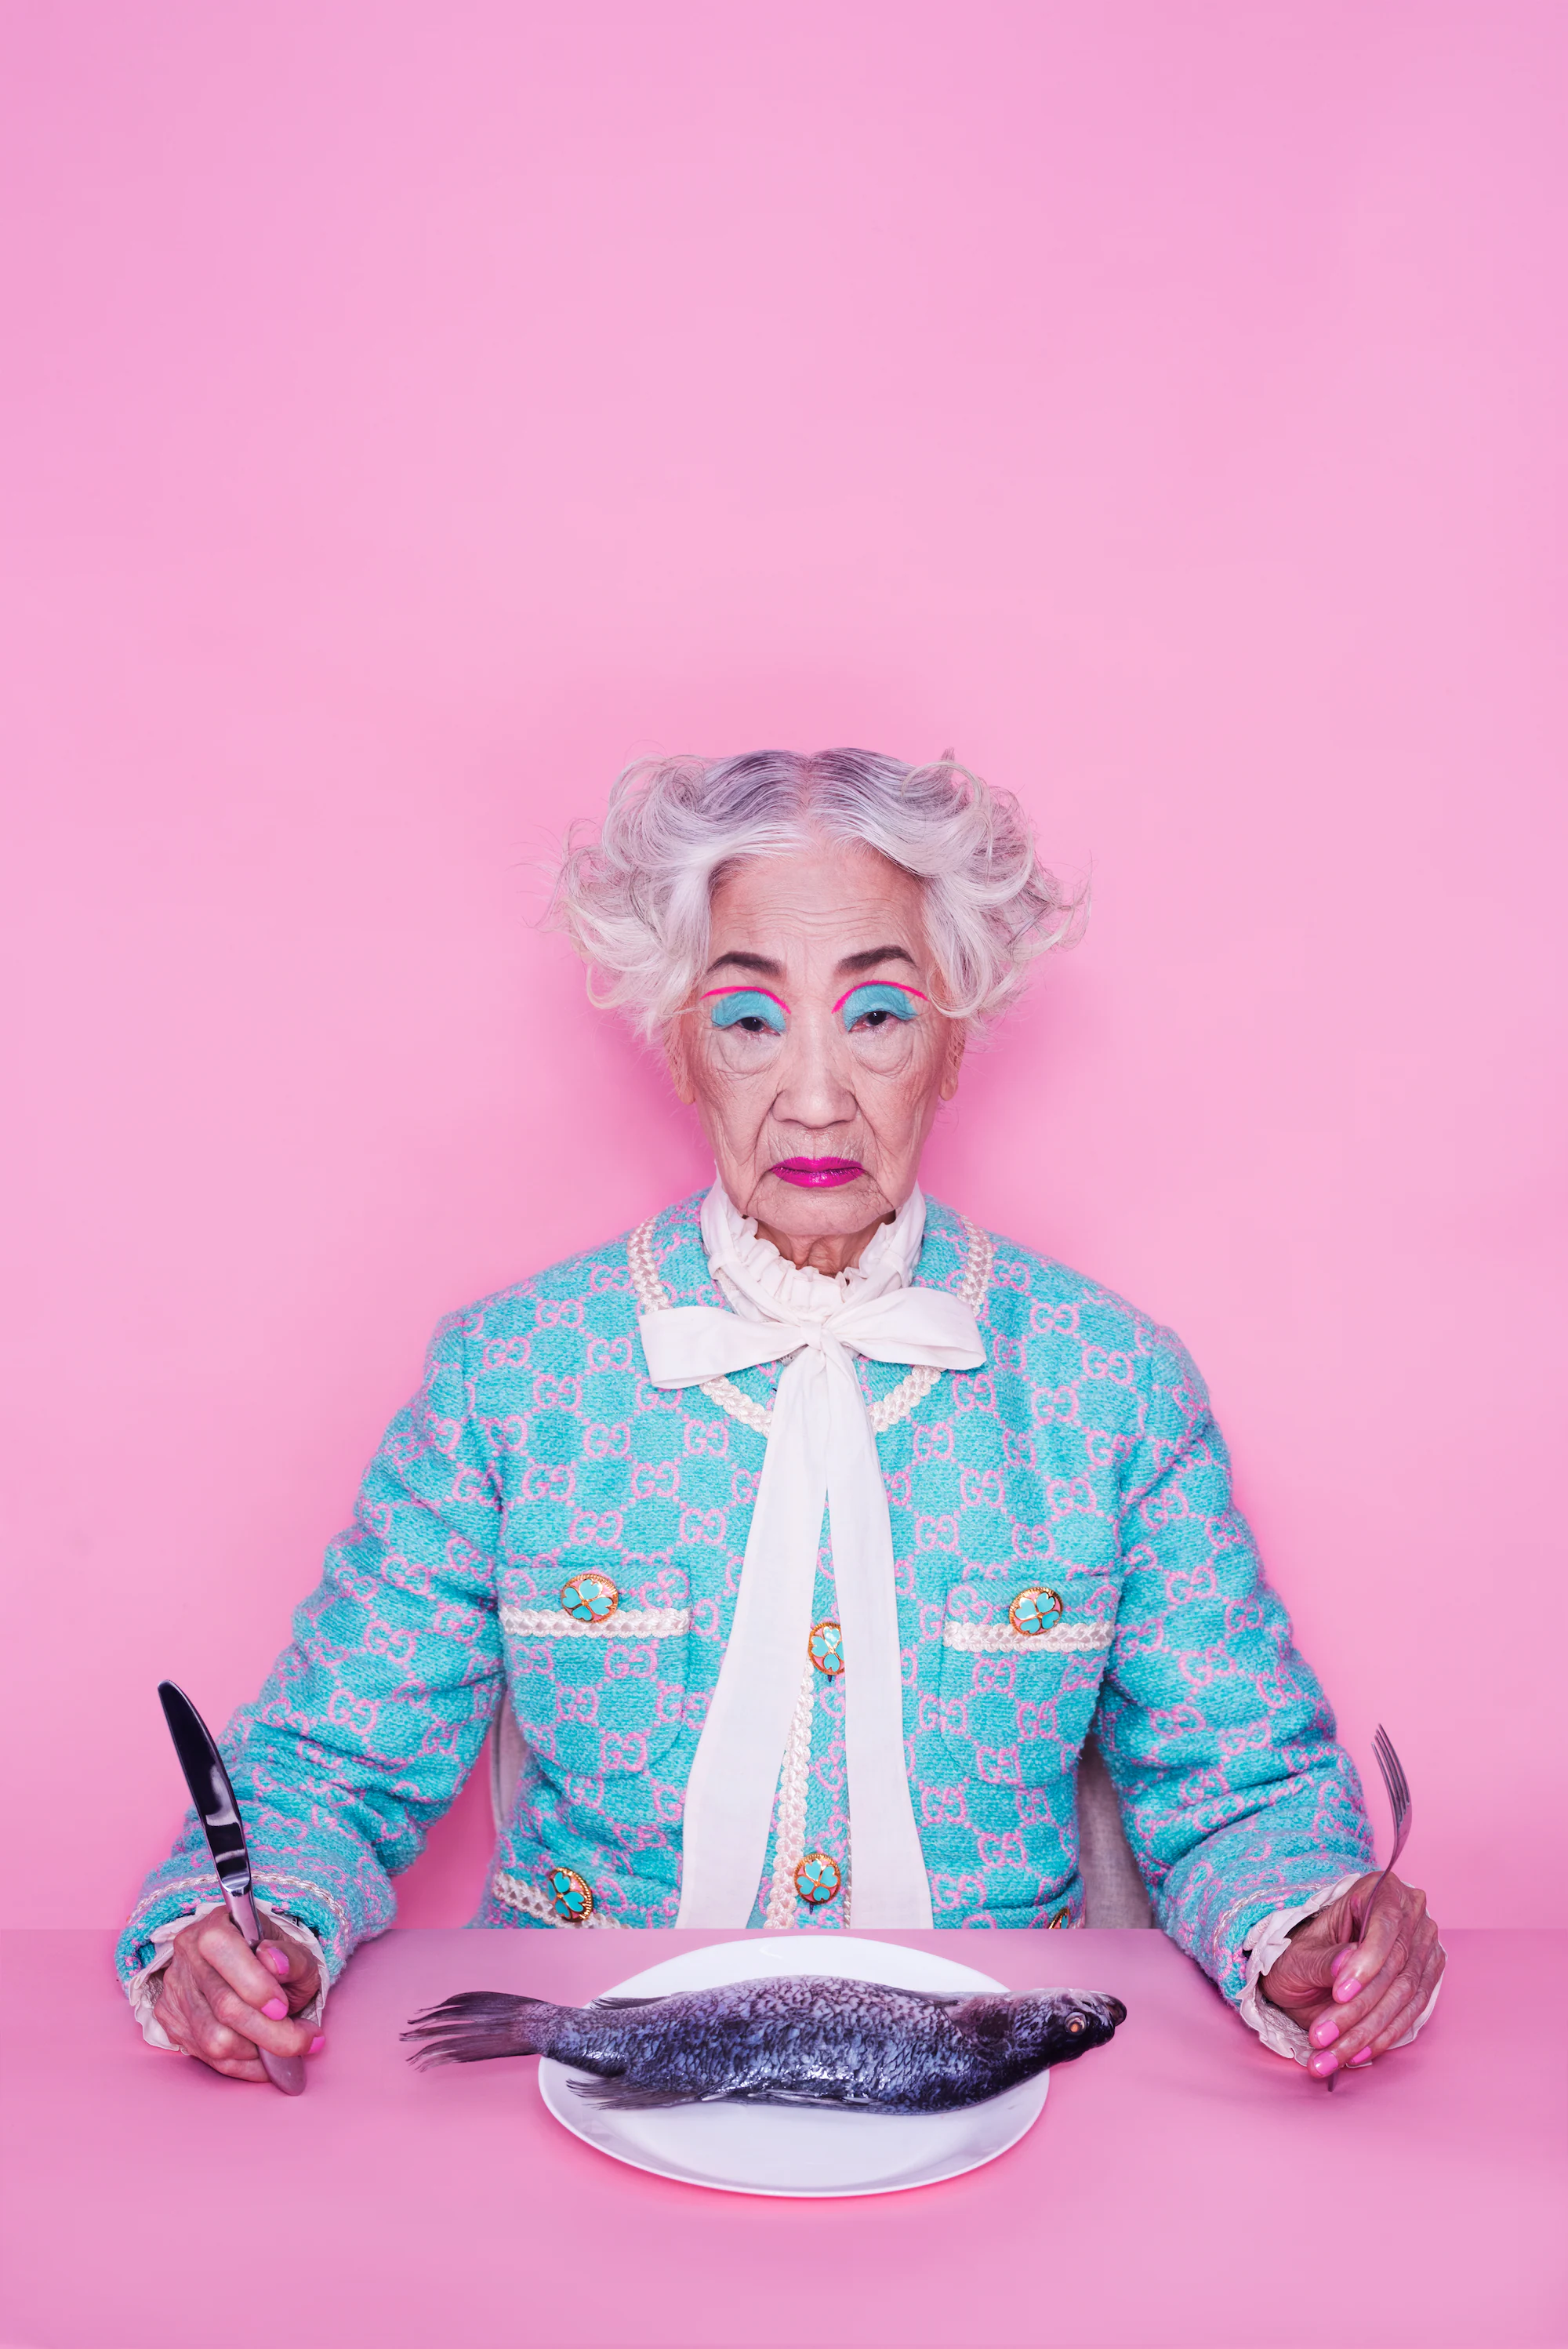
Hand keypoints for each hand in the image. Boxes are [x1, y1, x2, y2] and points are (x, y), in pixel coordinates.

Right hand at [152, 1912, 323, 2081]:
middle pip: (224, 2006)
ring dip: (258, 2051)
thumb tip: (273, 1961)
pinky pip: (208, 2057)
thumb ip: (292, 1958)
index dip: (255, 1984)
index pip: (222, 1950)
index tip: (284, 2007)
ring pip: (214, 2040)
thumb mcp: (296, 1954)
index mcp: (215, 1926)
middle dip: (272, 2032)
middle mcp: (188, 1956)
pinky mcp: (173, 2022)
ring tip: (286, 2046)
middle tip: (305, 2040)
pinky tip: (265, 2057)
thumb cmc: (277, 1963)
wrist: (252, 1975)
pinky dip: (243, 2065)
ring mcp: (176, 1991)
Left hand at [1260, 1871, 1442, 2079]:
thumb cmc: (1301, 1954)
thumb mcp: (1298, 1953)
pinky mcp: (1426, 1981)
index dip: (1366, 1963)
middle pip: (1395, 1967)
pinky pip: (1409, 2015)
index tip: (1339, 1994)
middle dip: (1357, 2009)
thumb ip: (1322, 1958)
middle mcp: (1409, 1914)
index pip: (1384, 1924)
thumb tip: (1347, 1963)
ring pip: (1402, 1996)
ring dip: (1366, 2032)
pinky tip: (1356, 2054)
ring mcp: (1423, 1948)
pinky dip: (1381, 2038)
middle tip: (1322, 2037)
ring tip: (1330, 2056)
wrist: (1307, 1973)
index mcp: (1378, 1890)